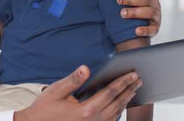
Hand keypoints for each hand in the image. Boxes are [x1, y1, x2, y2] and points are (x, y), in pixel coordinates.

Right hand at [15, 65, 141, 120]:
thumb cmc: (44, 109)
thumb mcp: (56, 90)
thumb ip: (73, 80)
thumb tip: (86, 68)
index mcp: (86, 110)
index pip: (110, 93)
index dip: (123, 82)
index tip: (133, 74)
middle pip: (117, 103)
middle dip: (129, 90)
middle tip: (139, 80)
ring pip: (116, 114)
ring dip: (126, 101)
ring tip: (133, 90)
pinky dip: (118, 111)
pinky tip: (120, 105)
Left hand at [118, 0, 161, 36]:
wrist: (136, 26)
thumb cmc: (135, 5)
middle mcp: (155, 3)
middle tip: (118, 0)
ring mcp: (156, 16)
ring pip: (149, 13)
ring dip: (135, 13)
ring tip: (122, 14)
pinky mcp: (156, 28)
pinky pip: (152, 29)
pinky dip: (145, 30)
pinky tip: (135, 30)